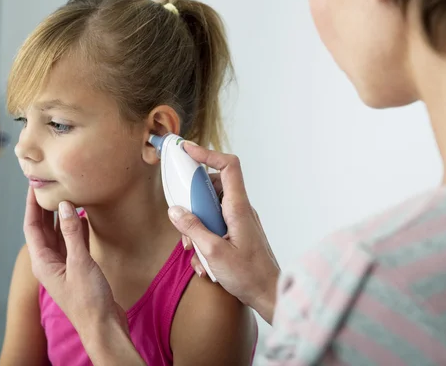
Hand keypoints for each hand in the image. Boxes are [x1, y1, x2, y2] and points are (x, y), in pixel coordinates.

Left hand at [23, 188, 143, 363]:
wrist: (103, 325)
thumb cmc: (88, 300)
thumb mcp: (80, 263)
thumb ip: (72, 233)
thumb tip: (64, 205)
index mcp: (42, 262)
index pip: (32, 226)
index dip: (32, 205)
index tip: (34, 185)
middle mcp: (49, 262)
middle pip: (43, 228)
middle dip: (44, 207)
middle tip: (48, 185)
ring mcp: (64, 266)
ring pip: (59, 234)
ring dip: (62, 216)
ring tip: (65, 195)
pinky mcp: (78, 268)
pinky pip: (73, 242)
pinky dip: (76, 229)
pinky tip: (82, 217)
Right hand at [168, 144, 279, 323]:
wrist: (269, 294)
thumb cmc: (249, 276)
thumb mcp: (214, 252)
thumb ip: (193, 228)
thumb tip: (175, 210)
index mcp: (239, 208)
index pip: (229, 166)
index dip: (208, 154)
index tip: (187, 151)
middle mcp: (241, 209)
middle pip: (212, 187)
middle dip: (193, 203)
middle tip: (183, 223)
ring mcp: (240, 221)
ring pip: (211, 209)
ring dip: (197, 228)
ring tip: (194, 251)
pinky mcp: (237, 232)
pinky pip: (216, 225)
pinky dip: (205, 239)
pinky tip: (204, 262)